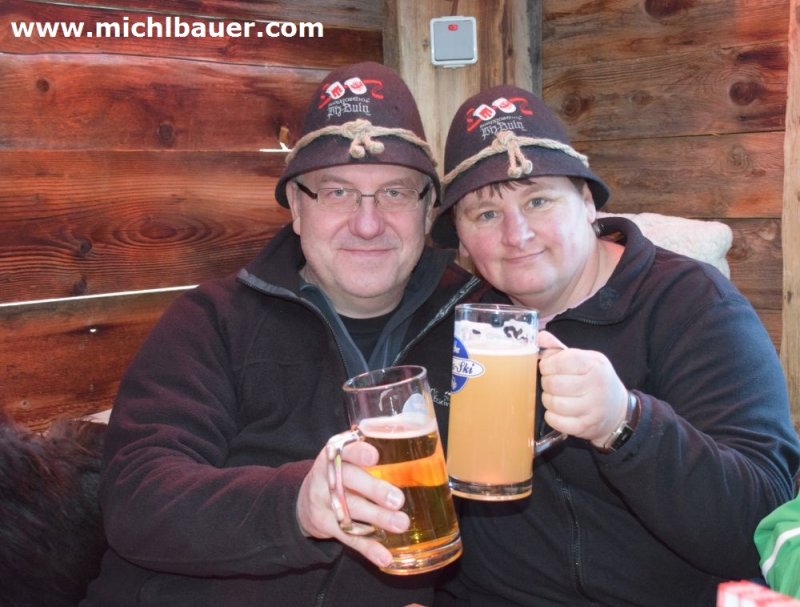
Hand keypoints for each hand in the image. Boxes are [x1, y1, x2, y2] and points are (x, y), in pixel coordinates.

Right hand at [296, 440, 408, 568]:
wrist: (305, 499)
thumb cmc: (339, 472)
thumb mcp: (346, 456)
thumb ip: (367, 452)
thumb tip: (411, 448)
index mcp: (334, 454)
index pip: (345, 450)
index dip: (358, 453)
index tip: (374, 457)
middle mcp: (326, 476)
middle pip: (349, 481)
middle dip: (374, 490)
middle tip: (398, 499)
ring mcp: (324, 502)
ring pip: (351, 510)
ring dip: (377, 518)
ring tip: (400, 523)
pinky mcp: (326, 526)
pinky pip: (348, 537)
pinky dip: (368, 548)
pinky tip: (384, 556)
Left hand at [537, 331, 628, 447]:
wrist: (617, 410)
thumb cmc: (596, 380)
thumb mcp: (585, 359)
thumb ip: (560, 349)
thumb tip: (540, 337)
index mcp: (595, 365)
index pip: (561, 361)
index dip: (547, 364)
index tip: (547, 367)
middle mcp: (596, 386)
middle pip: (553, 383)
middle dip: (546, 382)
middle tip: (550, 382)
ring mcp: (592, 408)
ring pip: (553, 403)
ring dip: (548, 399)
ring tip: (554, 396)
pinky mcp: (585, 426)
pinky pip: (556, 421)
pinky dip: (551, 416)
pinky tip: (557, 411)